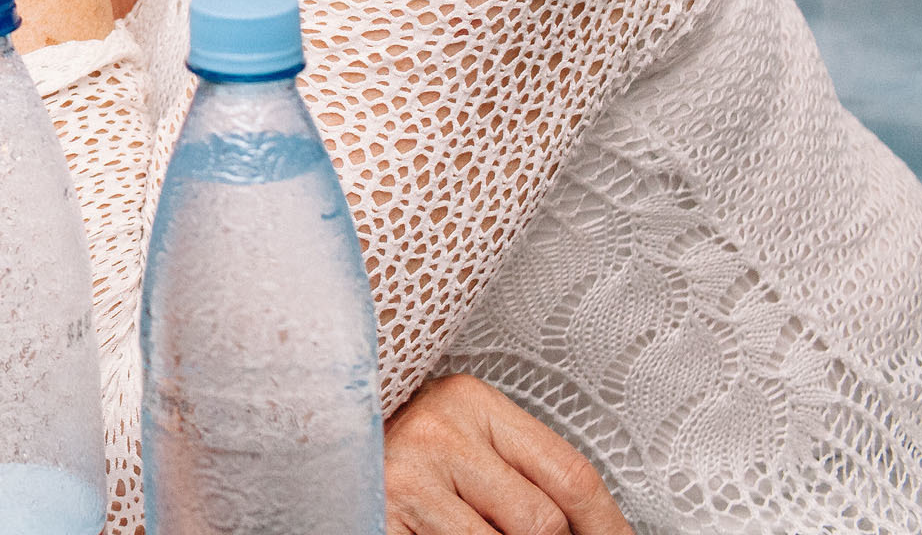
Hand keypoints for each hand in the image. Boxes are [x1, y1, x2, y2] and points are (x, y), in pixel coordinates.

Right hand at [386, 373, 632, 534]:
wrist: (313, 449)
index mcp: (470, 400)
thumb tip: (591, 528)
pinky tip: (439, 532)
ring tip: (464, 526)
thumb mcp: (465, 441)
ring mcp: (406, 476)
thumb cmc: (401, 452)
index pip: (570, 474)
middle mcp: (437, 430)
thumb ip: (518, 470)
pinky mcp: (383, 514)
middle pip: (542, 522)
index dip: (608, 527)